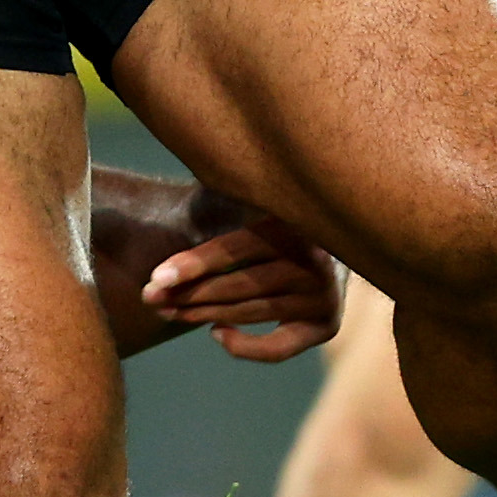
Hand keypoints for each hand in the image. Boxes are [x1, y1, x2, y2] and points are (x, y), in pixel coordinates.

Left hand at [138, 191, 345, 362]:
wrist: (347, 235)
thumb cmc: (280, 211)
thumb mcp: (259, 192)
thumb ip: (231, 181)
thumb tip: (193, 147)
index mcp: (295, 223)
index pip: (235, 249)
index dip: (192, 264)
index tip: (155, 278)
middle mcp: (314, 261)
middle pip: (239, 285)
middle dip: (187, 294)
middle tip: (149, 298)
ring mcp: (323, 296)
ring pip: (251, 312)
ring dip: (202, 314)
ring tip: (166, 311)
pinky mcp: (326, 326)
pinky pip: (279, 348)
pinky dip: (244, 347)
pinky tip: (215, 332)